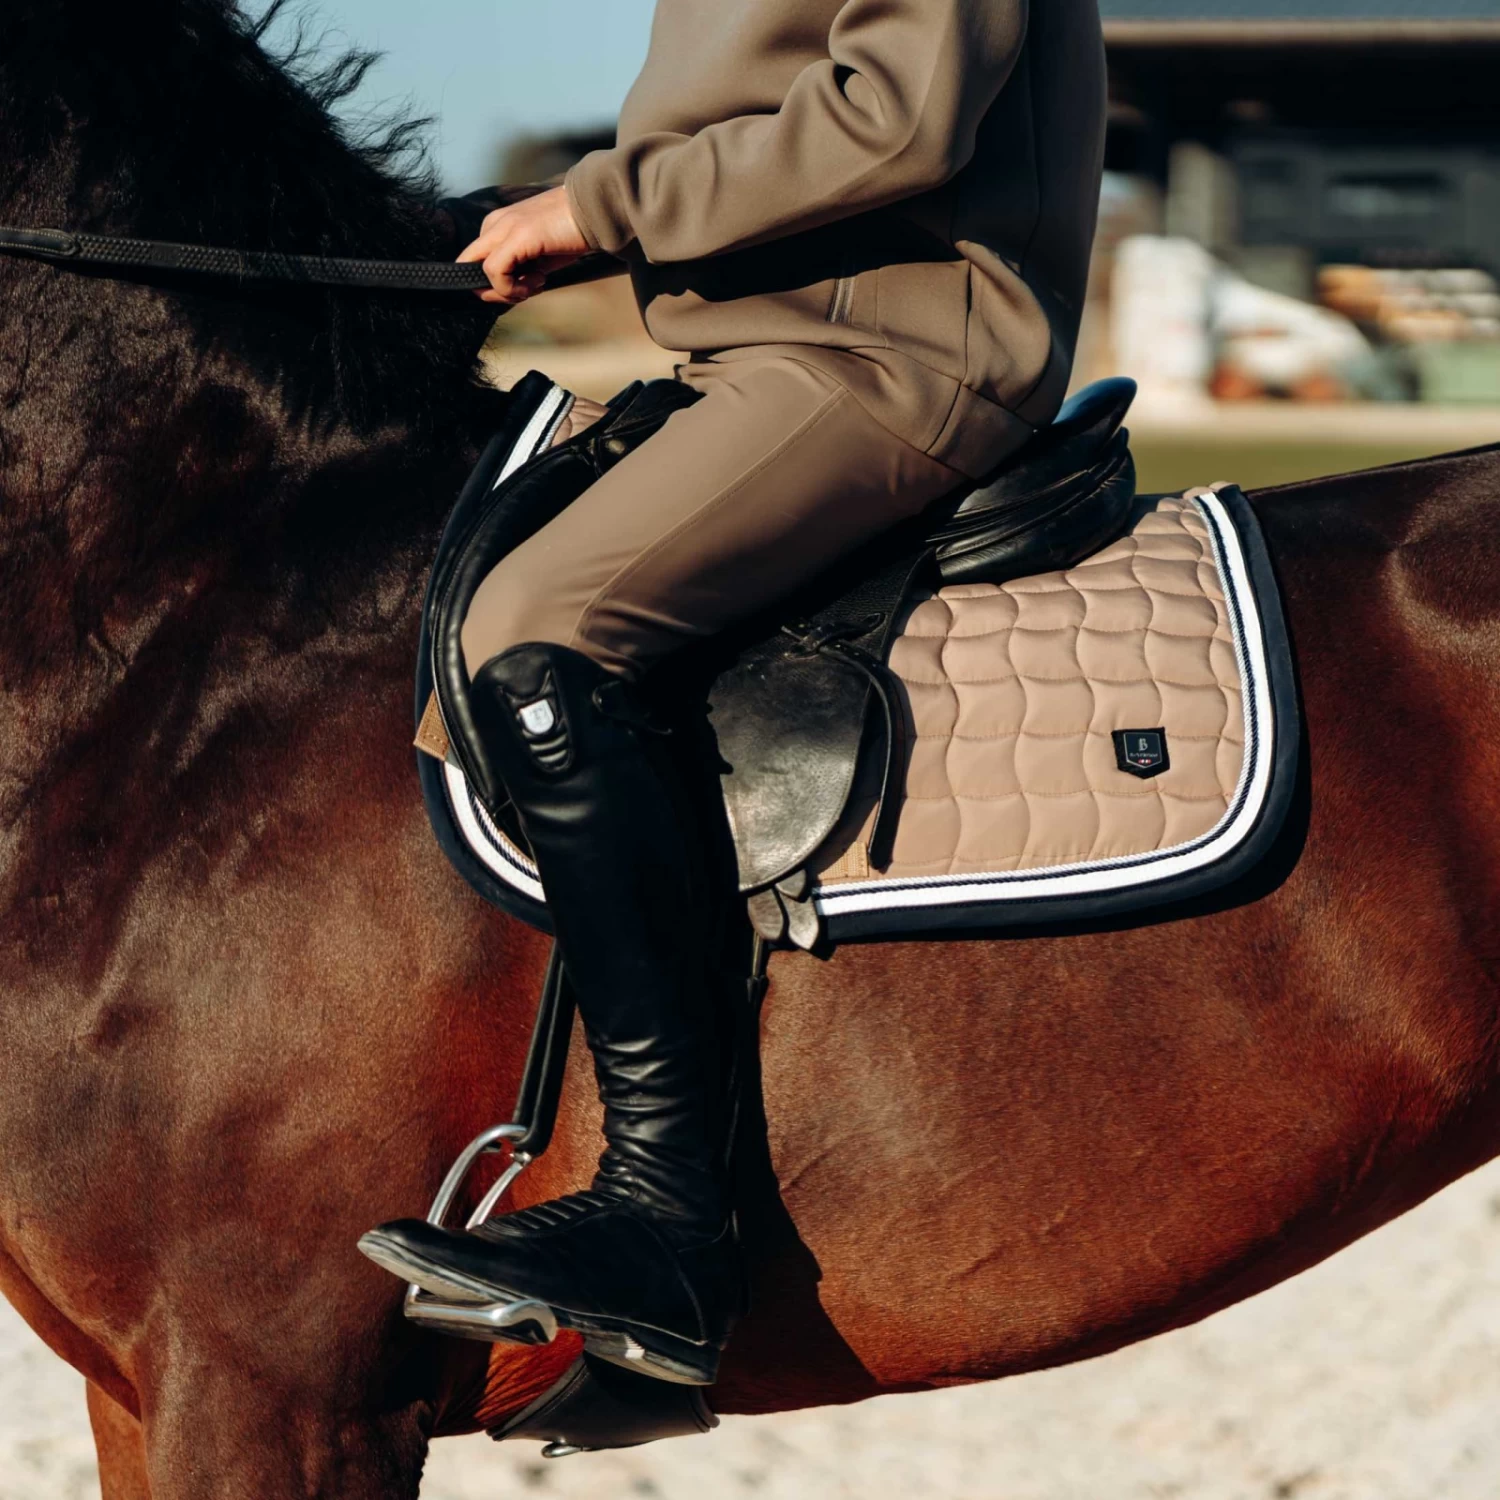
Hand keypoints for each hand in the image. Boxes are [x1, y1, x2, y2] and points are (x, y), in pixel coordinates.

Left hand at [457, 186, 589, 304]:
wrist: (595, 209)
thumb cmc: (572, 232)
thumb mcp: (541, 253)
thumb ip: (522, 267)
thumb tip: (510, 291)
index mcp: (499, 224)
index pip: (475, 259)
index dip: (491, 284)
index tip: (520, 289)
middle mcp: (496, 223)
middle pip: (468, 265)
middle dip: (490, 291)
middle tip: (520, 295)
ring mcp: (505, 227)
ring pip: (481, 271)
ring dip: (508, 291)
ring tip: (536, 284)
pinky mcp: (516, 236)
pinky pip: (495, 271)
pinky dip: (512, 287)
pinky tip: (539, 279)